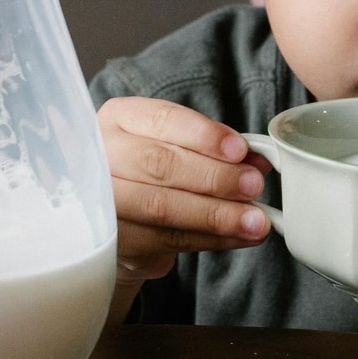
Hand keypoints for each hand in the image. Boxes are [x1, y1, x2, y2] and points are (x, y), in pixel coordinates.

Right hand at [98, 98, 270, 320]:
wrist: (123, 218)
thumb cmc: (156, 172)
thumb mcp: (183, 148)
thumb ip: (218, 150)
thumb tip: (258, 160)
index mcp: (120, 118)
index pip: (162, 119)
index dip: (203, 135)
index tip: (240, 150)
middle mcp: (102, 154)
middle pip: (159, 163)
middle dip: (213, 176)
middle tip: (253, 186)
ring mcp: (99, 199)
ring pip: (161, 206)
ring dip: (216, 215)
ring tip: (255, 221)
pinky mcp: (112, 240)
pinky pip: (166, 240)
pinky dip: (211, 239)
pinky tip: (240, 236)